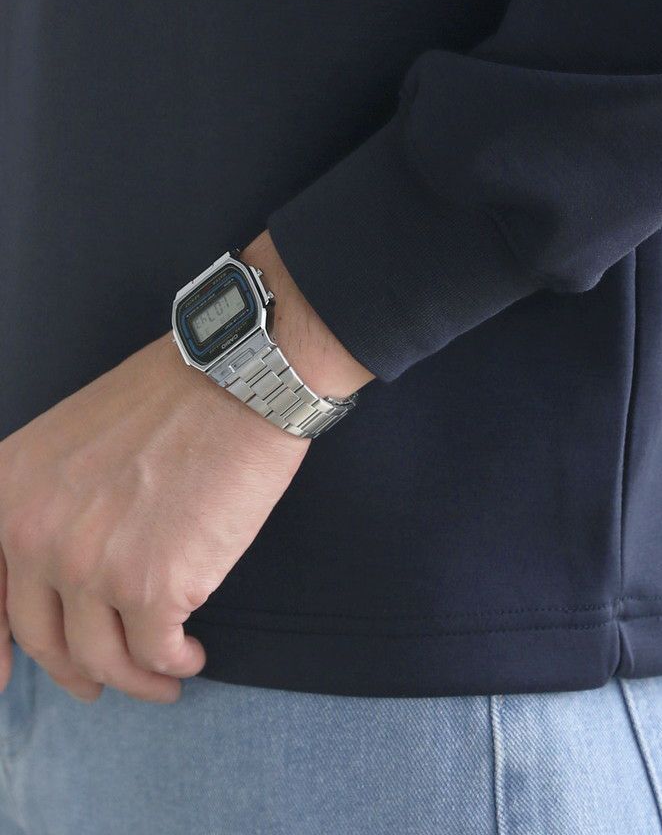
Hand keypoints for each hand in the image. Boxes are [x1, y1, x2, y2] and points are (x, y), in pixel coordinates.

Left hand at [0, 230, 372, 703]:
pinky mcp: (152, 589)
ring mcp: (89, 566)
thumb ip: (52, 499)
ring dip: (135, 678)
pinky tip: (189, 656)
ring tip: (164, 675)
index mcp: (9, 491)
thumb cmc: (176, 396)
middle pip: (45, 637)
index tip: (8, 678)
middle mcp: (33, 534)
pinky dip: (173, 664)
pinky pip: (156, 652)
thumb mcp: (74, 438)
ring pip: (101, 657)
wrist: (239, 382)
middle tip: (100, 680)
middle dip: (76, 670)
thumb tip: (64, 561)